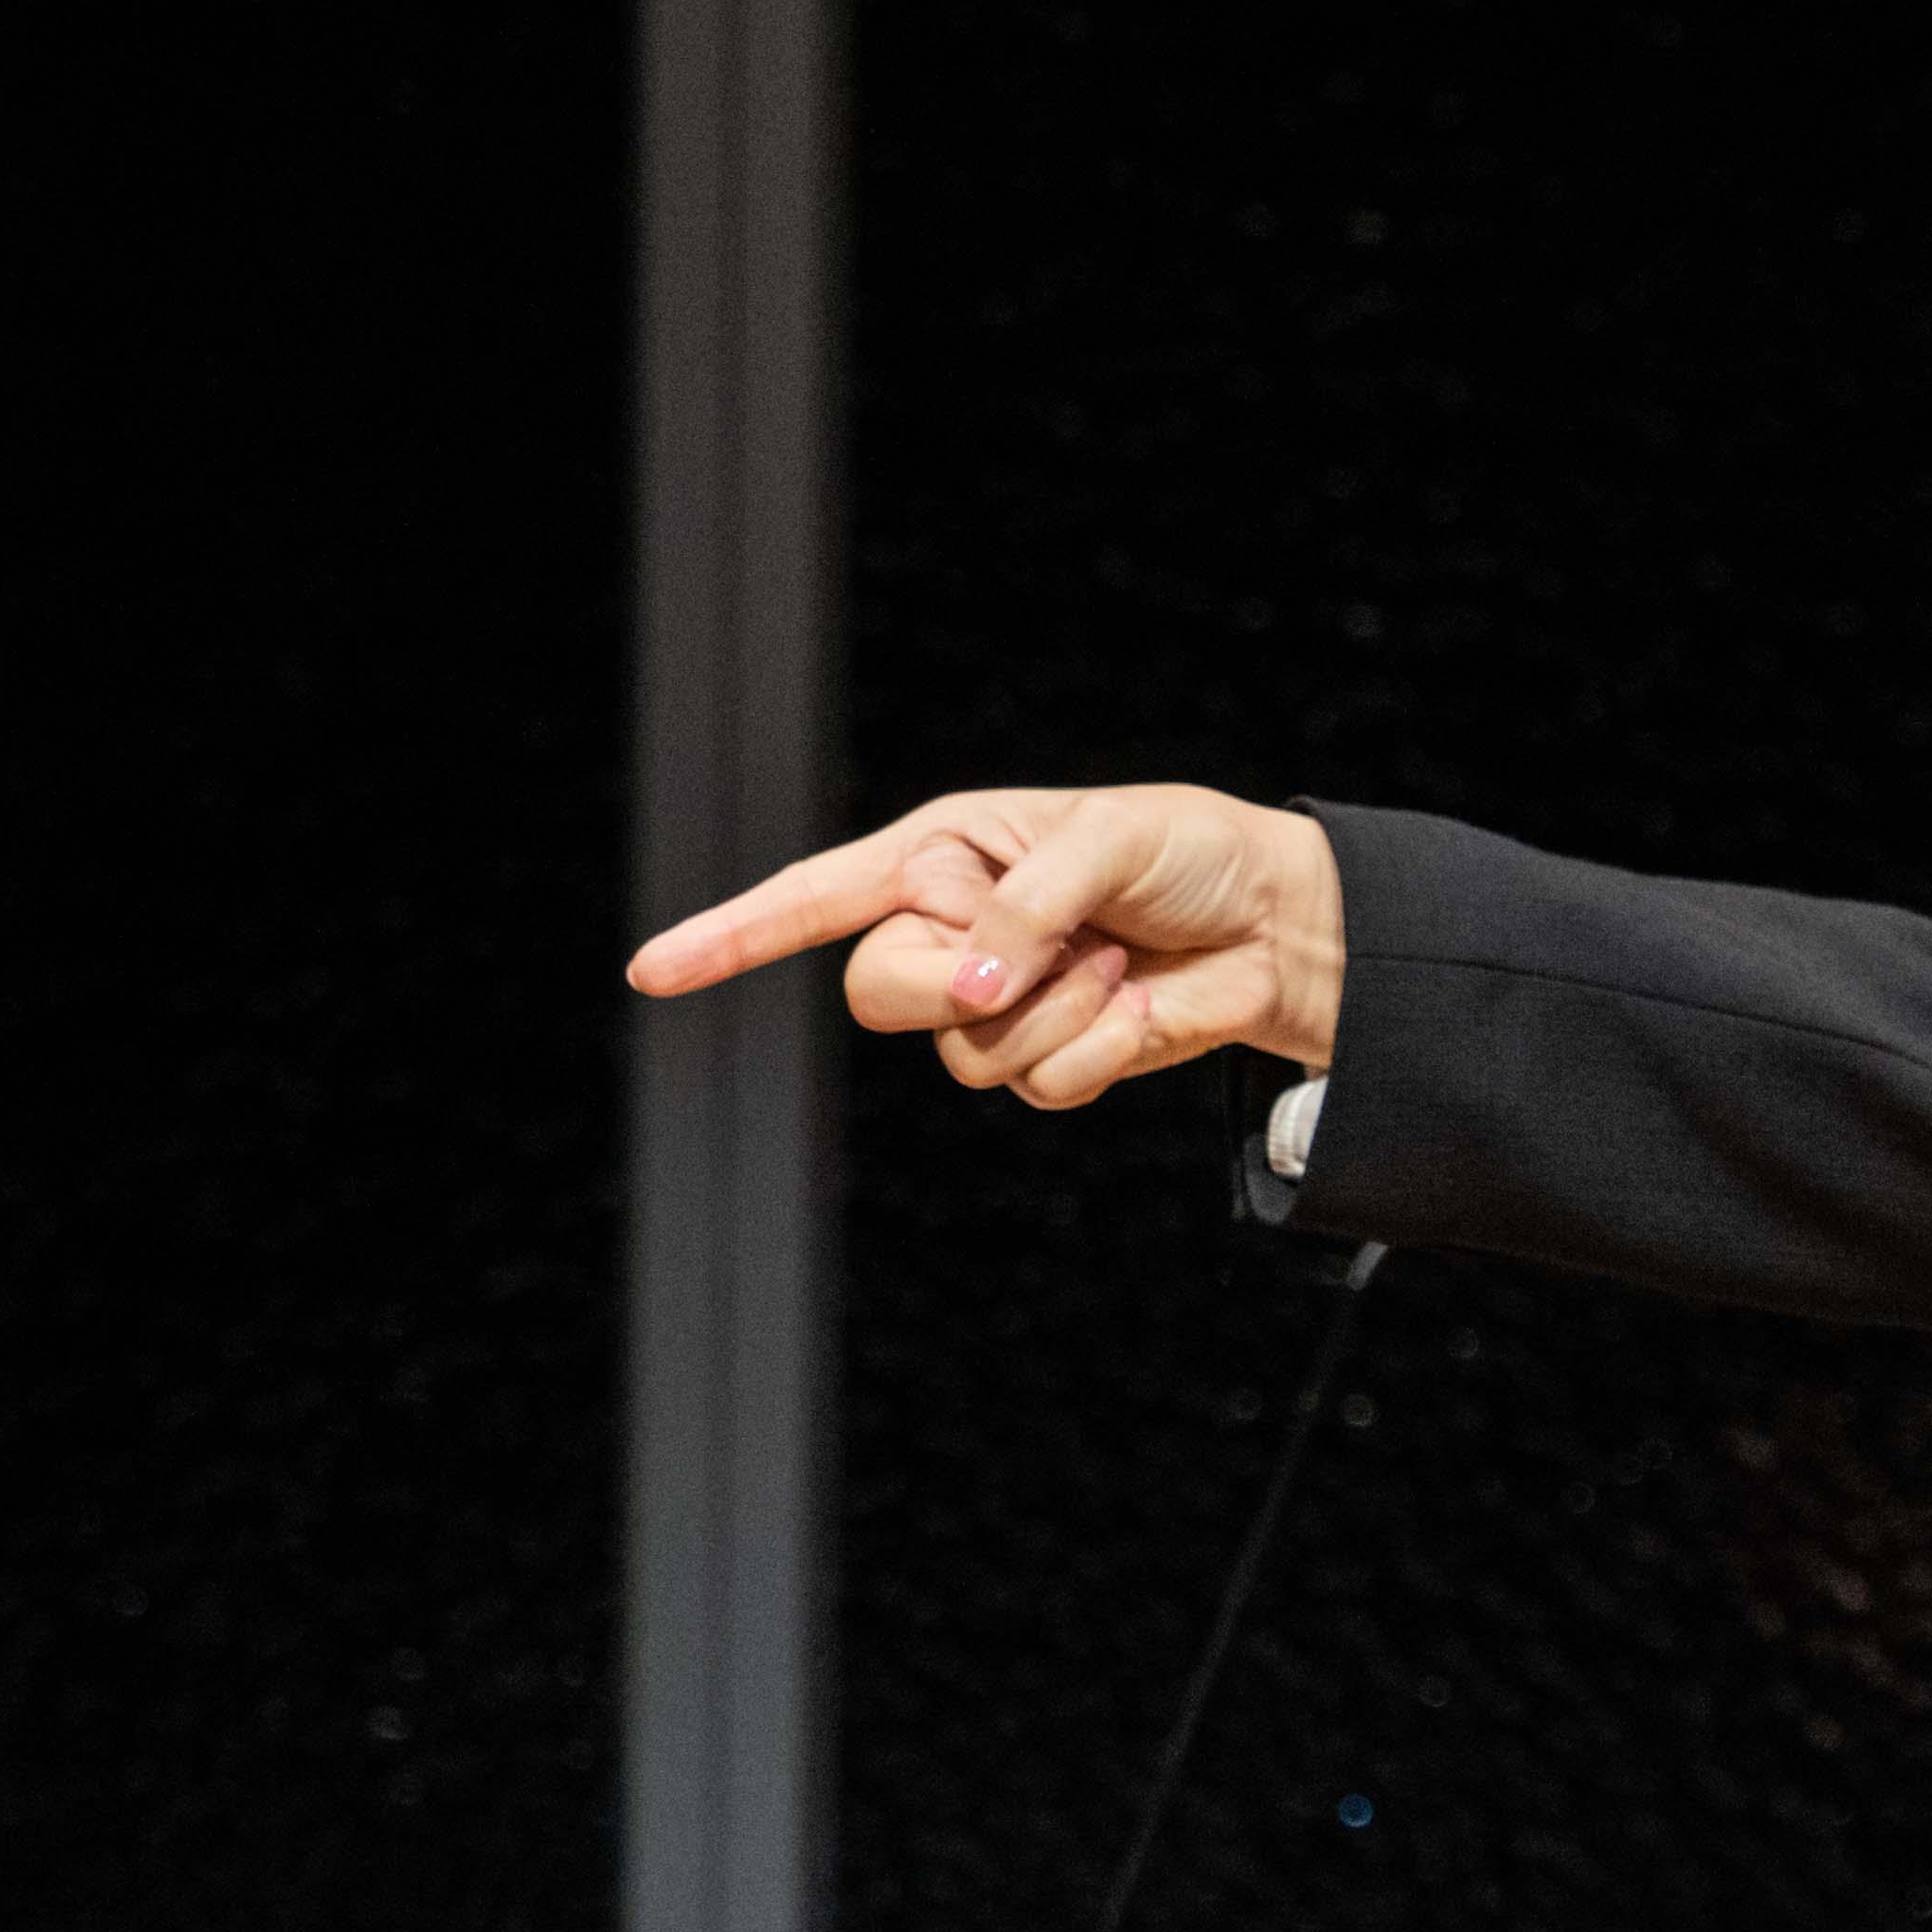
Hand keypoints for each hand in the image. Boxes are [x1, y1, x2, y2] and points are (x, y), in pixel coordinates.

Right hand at [624, 784, 1350, 1103]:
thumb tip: (968, 993)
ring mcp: (995, 1003)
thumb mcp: (1106, 843)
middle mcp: (951, 931)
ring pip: (964, 1053)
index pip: (815, 897)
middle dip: (957, 983)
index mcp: (941, 854)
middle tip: (1045, 949)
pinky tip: (1137, 1006)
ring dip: (1056, 1013)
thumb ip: (1024, 911)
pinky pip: (1039, 1088)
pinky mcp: (1050, 1059)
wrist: (1278, 923)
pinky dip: (1096, 1052)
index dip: (732, 936)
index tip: (653, 971)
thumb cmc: (1189, 850)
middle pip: (879, 993)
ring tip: (1117, 961)